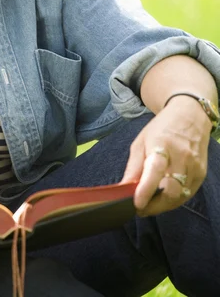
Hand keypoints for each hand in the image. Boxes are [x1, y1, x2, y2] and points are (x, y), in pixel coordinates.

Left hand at [121, 95, 211, 215]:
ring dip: (163, 206)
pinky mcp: (202, 173)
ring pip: (180, 197)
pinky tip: (163, 198)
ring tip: (149, 205)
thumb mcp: (141, 141)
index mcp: (162, 145)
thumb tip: (124, 189)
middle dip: (154, 205)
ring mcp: (194, 166)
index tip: (137, 204)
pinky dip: (174, 200)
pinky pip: (187, 194)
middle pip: (170, 190)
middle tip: (140, 209)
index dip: (146, 189)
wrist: (189, 116)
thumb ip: (133, 167)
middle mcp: (181, 156)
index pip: (155, 170)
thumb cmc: (161, 129)